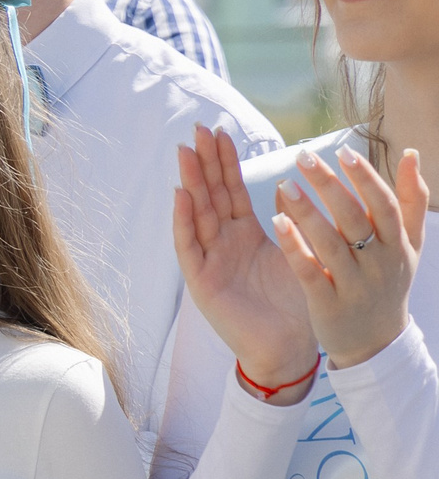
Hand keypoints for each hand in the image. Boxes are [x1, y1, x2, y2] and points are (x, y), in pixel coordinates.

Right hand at [174, 125, 316, 395]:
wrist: (288, 349)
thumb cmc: (293, 304)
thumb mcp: (296, 253)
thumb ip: (290, 221)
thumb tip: (288, 185)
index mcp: (244, 236)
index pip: (230, 190)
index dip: (225, 162)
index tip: (220, 132)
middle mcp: (222, 244)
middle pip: (210, 195)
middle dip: (204, 163)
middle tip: (197, 129)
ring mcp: (209, 261)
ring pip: (197, 214)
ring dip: (190, 183)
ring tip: (185, 152)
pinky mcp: (202, 282)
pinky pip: (190, 247)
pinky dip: (184, 221)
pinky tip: (181, 196)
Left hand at [272, 146, 428, 369]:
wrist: (376, 343)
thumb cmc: (389, 282)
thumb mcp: (409, 245)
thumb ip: (410, 200)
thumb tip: (411, 154)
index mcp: (399, 244)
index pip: (384, 204)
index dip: (365, 177)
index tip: (342, 150)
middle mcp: (379, 262)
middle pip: (355, 218)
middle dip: (330, 185)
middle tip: (303, 157)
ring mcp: (354, 284)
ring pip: (330, 242)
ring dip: (306, 212)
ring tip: (283, 184)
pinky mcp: (327, 303)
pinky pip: (310, 271)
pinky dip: (295, 247)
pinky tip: (277, 222)